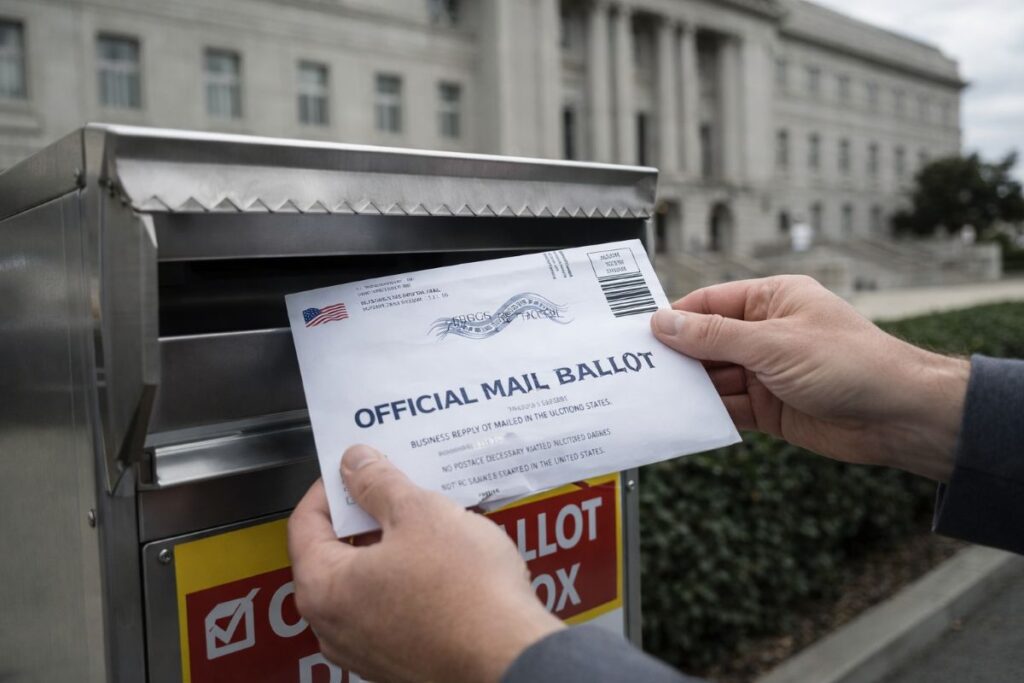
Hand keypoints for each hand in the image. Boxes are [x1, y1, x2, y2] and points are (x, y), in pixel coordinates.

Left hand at [288, 445, 562, 682]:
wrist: (511, 657)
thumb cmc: (465, 592)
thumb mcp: (419, 513)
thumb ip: (378, 483)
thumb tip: (355, 463)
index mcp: (324, 588)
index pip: (305, 522)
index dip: (332, 487)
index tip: (359, 469)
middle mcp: (334, 628)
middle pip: (336, 554)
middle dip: (367, 516)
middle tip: (398, 488)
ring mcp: (366, 651)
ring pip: (367, 583)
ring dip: (392, 548)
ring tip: (429, 522)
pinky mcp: (400, 661)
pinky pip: (392, 608)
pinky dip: (408, 580)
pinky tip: (444, 562)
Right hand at [650, 275, 968, 480]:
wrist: (898, 417)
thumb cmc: (849, 363)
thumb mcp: (773, 343)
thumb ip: (714, 336)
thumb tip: (664, 323)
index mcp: (773, 300)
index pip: (711, 303)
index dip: (676, 317)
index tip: (639, 333)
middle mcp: (768, 333)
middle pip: (708, 342)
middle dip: (677, 356)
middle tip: (636, 368)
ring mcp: (768, 372)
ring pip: (715, 377)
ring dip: (689, 387)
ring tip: (650, 396)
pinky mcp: (771, 408)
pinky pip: (729, 407)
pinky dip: (707, 413)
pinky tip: (681, 418)